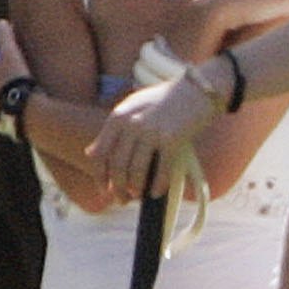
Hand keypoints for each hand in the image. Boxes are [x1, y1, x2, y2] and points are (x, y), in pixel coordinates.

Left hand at [89, 66, 213, 192]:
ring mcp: (152, 131)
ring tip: (138, 195)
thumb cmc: (164, 101)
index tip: (104, 189)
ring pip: (136, 171)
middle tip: (121, 200)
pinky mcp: (172, 139)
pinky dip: (158, 186)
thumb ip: (111, 131)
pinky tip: (157, 192)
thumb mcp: (132, 108)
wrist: (198, 89)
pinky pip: (161, 171)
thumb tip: (89, 153)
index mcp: (119, 116)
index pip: (100, 154)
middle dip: (117, 188)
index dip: (100, 176)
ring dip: (136, 189)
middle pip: (117, 166)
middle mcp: (132, 123)